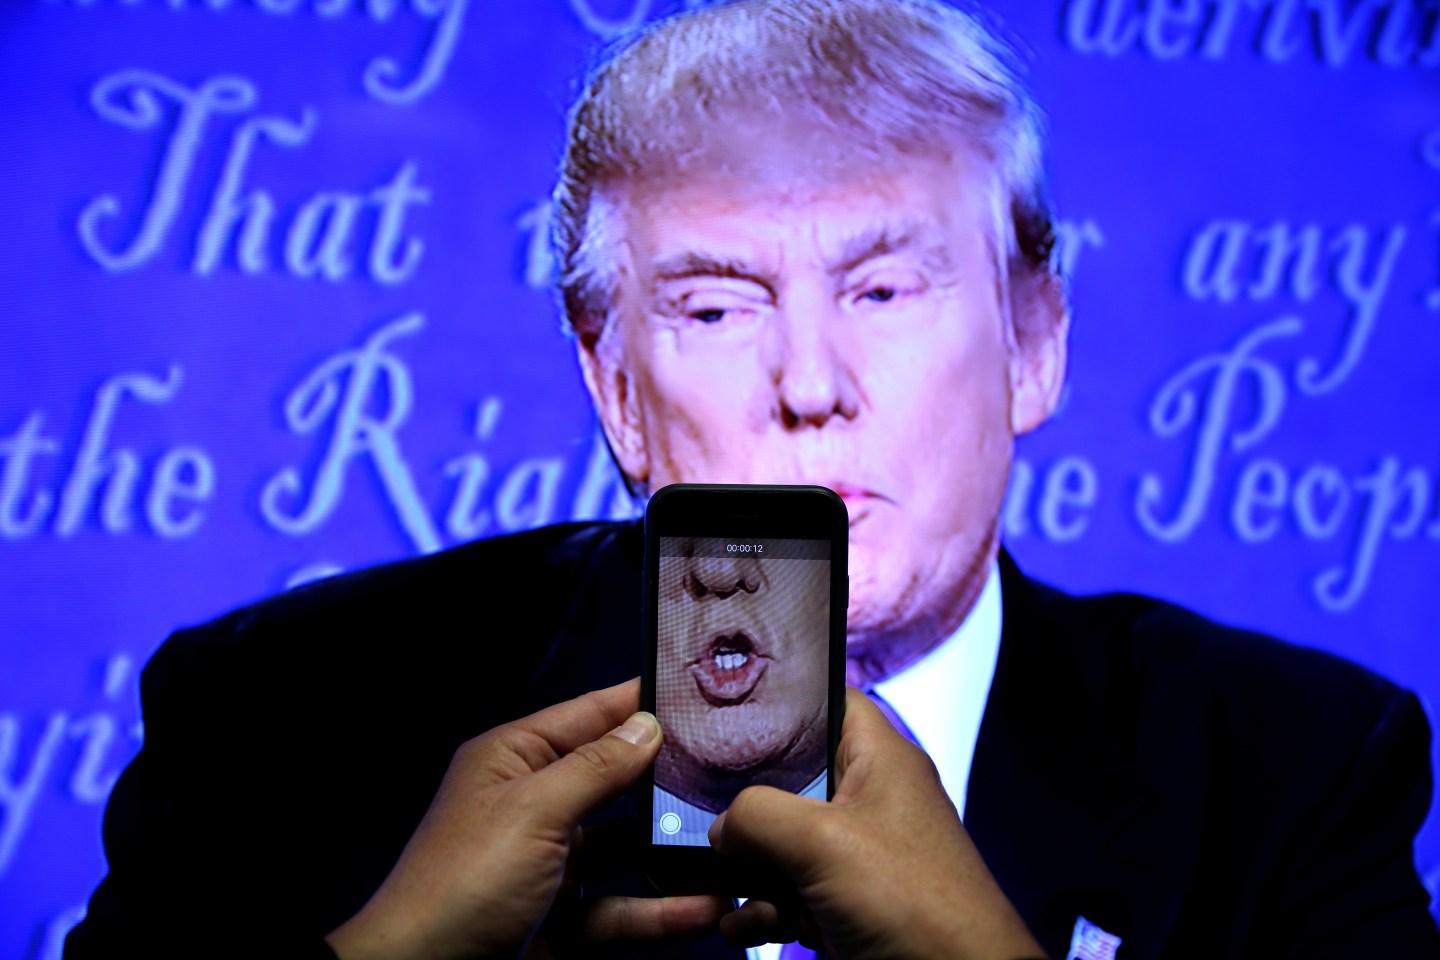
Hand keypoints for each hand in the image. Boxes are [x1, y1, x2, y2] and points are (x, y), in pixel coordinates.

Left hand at [326, 679, 725, 959]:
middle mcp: (531, 806)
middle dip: (664, 779)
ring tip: (728, 846)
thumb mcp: (533, 812)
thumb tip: (645, 727)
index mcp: (512, 761)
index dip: (636, 704)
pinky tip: (703, 906)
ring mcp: (547, 865)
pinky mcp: (559, 918)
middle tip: (725, 767)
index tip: (689, 693)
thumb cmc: (453, 888)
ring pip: (624, 850)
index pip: (586, 716)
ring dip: (672, 852)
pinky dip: (662, 910)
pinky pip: (621, 908)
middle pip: (612, 782)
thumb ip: (595, 769)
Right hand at [709, 687, 1045, 959]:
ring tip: (723, 897)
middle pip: (791, 784)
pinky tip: (745, 926)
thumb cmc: (922, 904)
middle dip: (747, 814)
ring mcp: (861, 856)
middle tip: (714, 830)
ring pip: (786, 847)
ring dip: (749, 874)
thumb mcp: (822, 842)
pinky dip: (766, 910)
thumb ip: (758, 815)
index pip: (829, 702)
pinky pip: (795, 894)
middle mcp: (871, 800)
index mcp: (880, 759)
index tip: (733, 716)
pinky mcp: (852, 903)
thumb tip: (722, 827)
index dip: (785, 704)